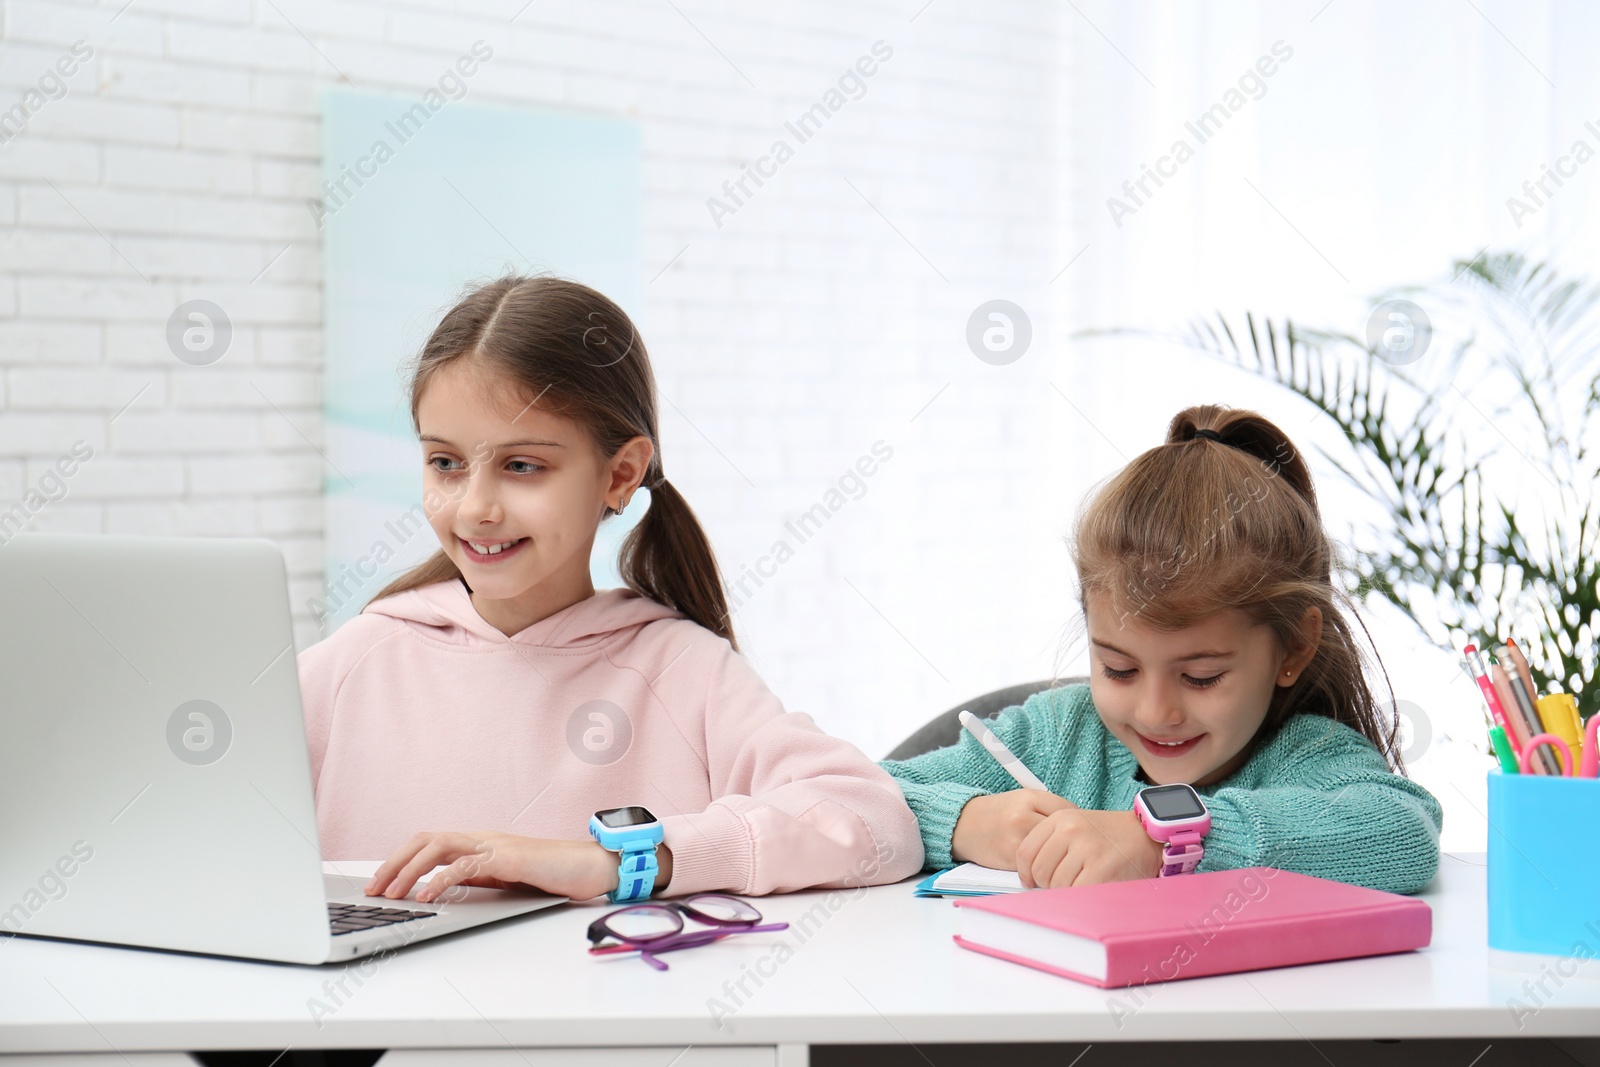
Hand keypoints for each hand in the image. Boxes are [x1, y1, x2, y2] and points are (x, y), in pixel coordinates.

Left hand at [364, 831, 673, 903]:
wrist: (592, 867)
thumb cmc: (554, 875)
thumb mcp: (506, 880)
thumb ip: (478, 880)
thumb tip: (443, 892)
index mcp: (480, 844)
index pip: (430, 843)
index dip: (401, 860)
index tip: (379, 884)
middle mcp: (483, 839)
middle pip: (427, 839)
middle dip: (394, 863)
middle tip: (373, 891)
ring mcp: (495, 845)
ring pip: (440, 846)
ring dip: (410, 869)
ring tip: (391, 894)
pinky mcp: (509, 857)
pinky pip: (467, 865)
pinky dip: (443, 879)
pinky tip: (428, 895)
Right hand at [951, 789, 1078, 869]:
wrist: (963, 825)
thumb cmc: (998, 813)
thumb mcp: (1022, 801)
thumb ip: (1048, 809)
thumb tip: (1080, 826)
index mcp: (1029, 796)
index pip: (1068, 810)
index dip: (1078, 823)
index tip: (1081, 831)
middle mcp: (1023, 815)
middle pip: (1062, 832)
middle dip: (1071, 842)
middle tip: (1075, 849)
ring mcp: (1016, 836)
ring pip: (1051, 851)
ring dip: (1058, 857)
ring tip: (1060, 859)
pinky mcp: (1009, 857)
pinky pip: (1037, 865)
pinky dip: (1043, 867)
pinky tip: (1043, 865)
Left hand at [1015, 807, 1163, 888]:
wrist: (1145, 835)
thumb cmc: (1108, 837)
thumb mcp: (1075, 828)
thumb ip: (1050, 846)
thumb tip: (1029, 877)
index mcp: (1060, 818)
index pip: (1025, 852)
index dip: (1026, 872)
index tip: (1031, 881)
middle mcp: (1070, 830)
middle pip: (1040, 871)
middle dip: (1048, 884)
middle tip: (1065, 882)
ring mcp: (1086, 848)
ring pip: (1057, 885)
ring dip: (1067, 891)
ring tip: (1083, 881)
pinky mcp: (1101, 868)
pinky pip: (1077, 893)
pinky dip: (1081, 897)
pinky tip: (1091, 888)